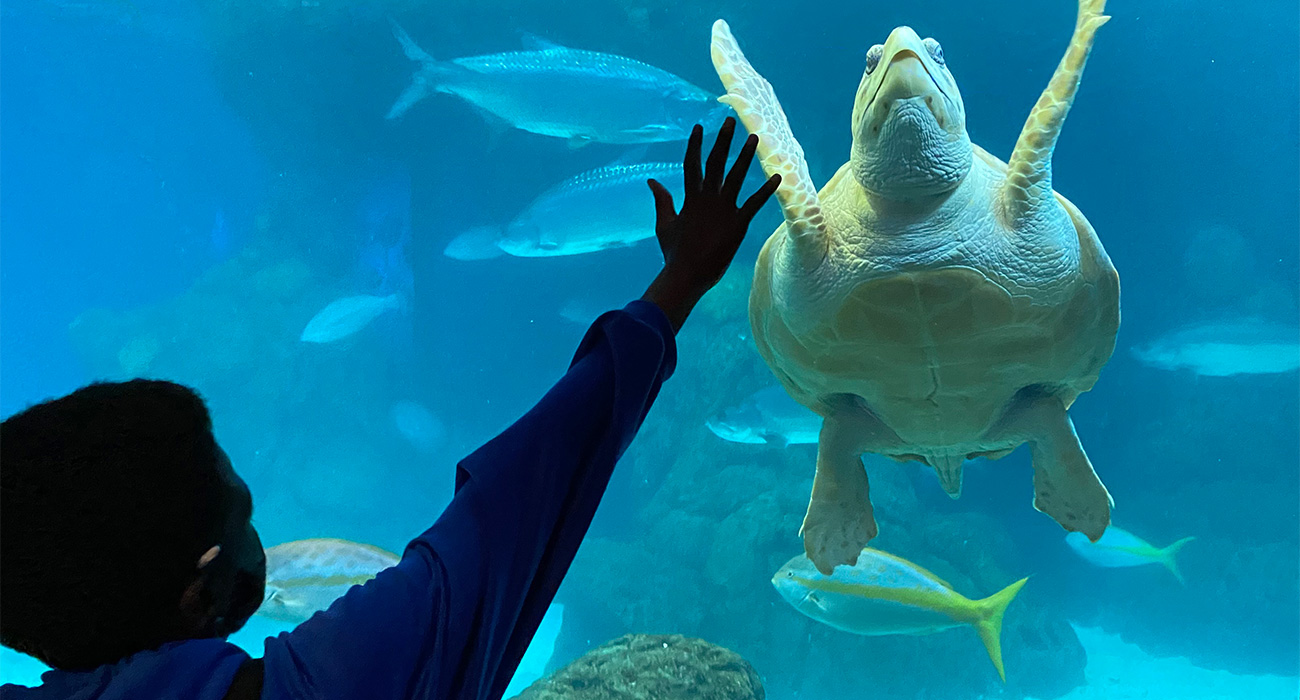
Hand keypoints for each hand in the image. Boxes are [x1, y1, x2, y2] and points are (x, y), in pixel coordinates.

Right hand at [641, 117, 780, 331]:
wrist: (686, 274)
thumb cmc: (674, 252)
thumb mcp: (664, 224)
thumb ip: (661, 200)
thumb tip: (651, 181)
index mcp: (690, 198)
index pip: (691, 164)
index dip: (695, 145)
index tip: (699, 127)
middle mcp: (707, 199)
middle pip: (715, 163)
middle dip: (722, 141)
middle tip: (730, 121)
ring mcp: (723, 210)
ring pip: (736, 177)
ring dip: (745, 156)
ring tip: (754, 138)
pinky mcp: (737, 224)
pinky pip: (754, 203)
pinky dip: (767, 190)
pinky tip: (778, 176)